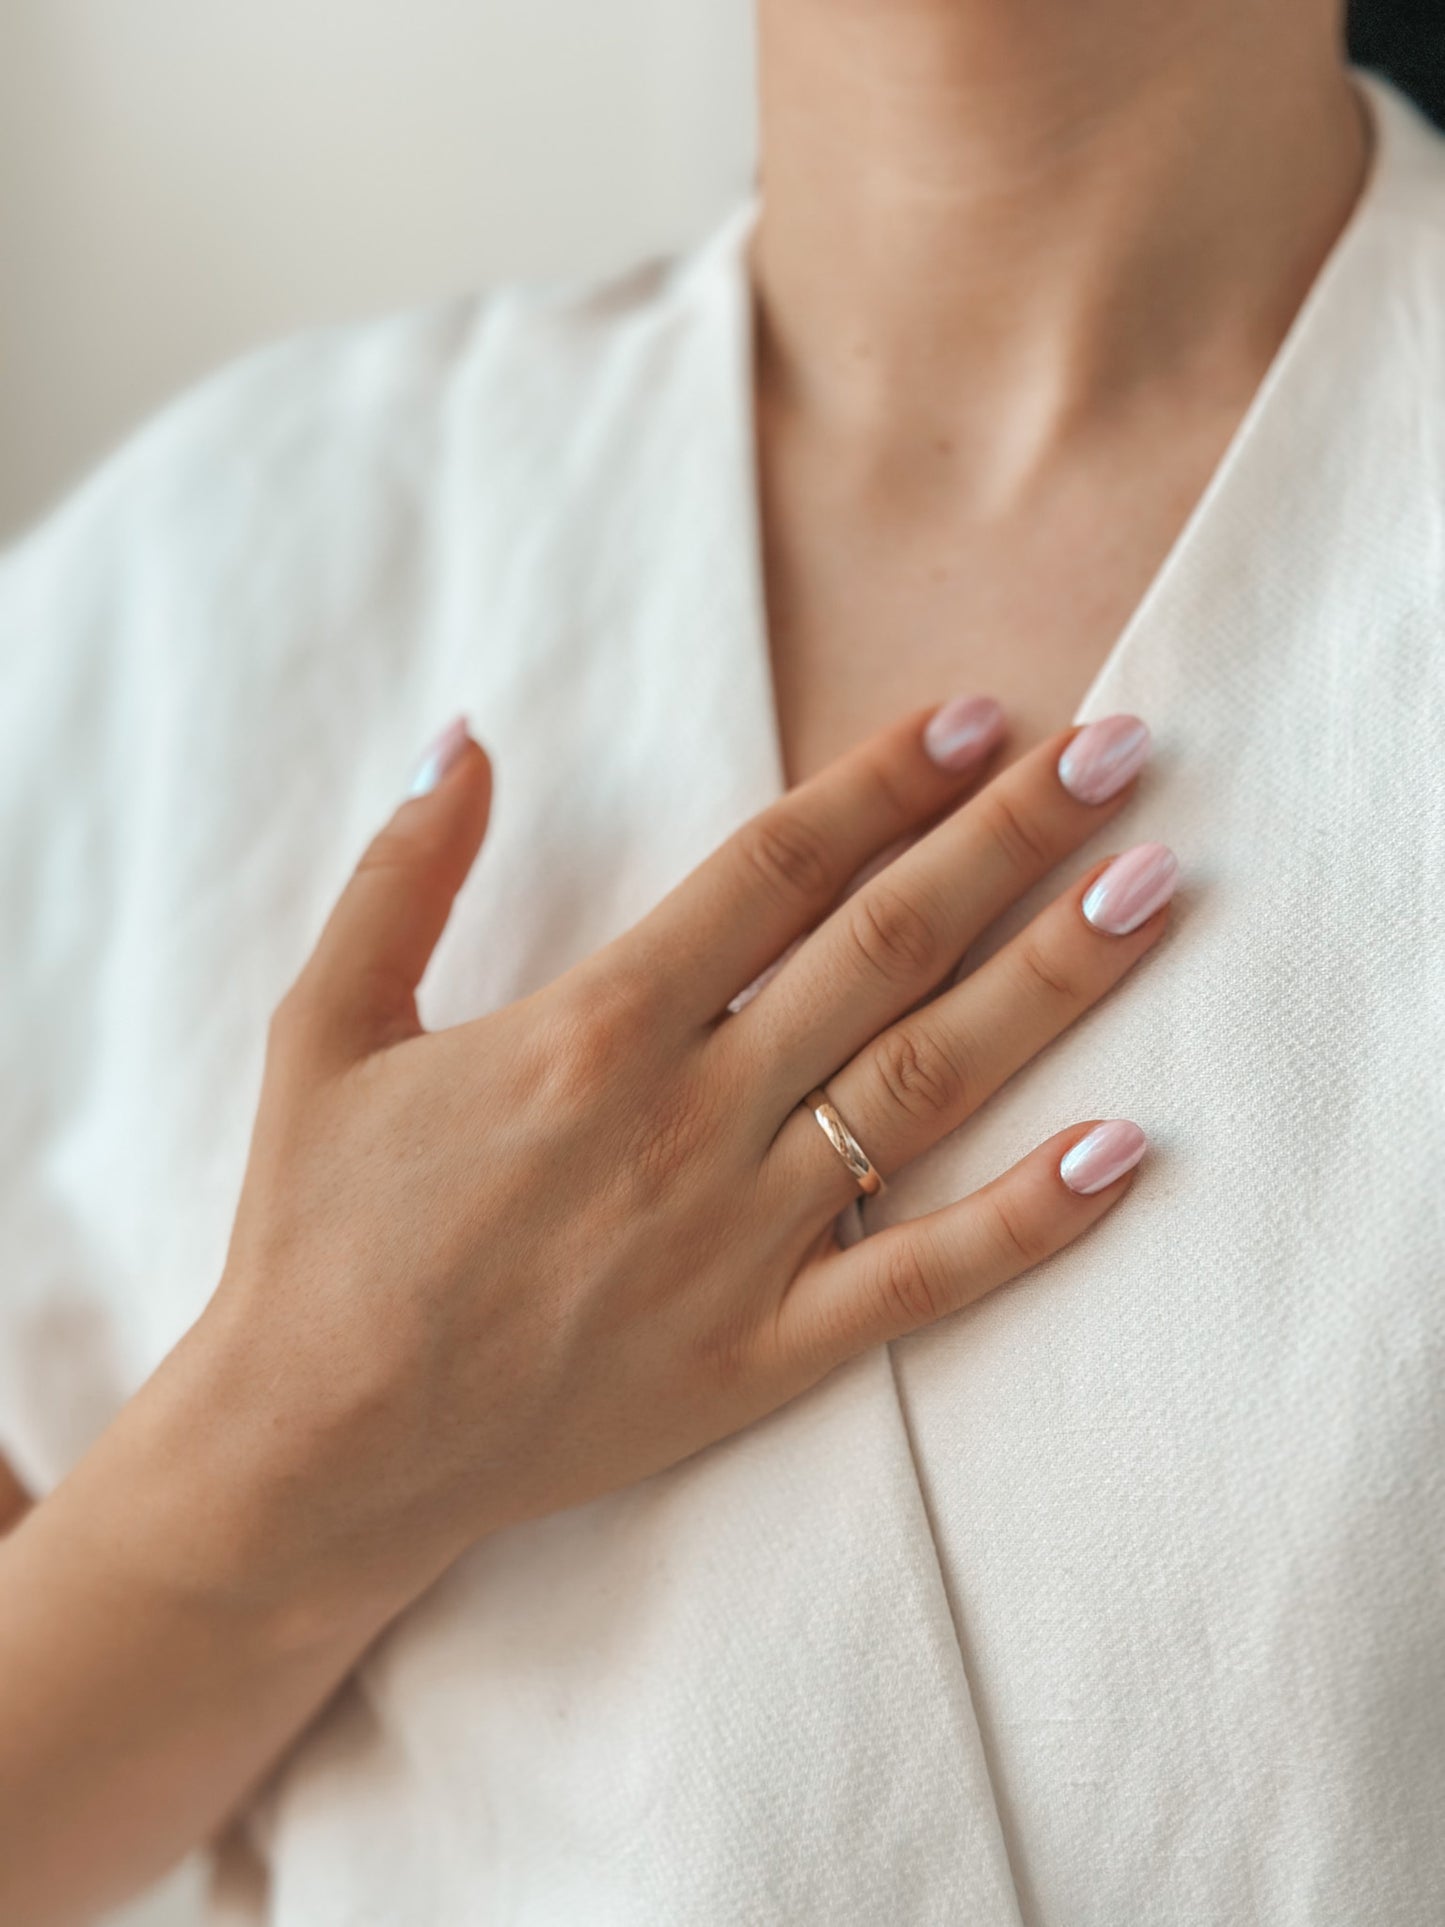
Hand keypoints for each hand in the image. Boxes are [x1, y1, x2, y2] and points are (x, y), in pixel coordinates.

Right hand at [161, 700, 1174, 1633]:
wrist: (320, 1449)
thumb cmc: (320, 1232)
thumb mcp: (323, 1030)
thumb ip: (400, 879)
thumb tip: (464, 738)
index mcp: (593, 1026)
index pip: (776, 871)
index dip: (884, 783)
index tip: (978, 716)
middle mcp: (689, 1118)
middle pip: (884, 948)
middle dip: (1007, 839)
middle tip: (1117, 756)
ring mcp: (739, 1240)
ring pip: (927, 1084)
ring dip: (1050, 980)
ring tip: (1152, 889)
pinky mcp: (760, 1352)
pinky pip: (919, 1279)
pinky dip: (1028, 1220)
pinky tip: (1123, 1151)